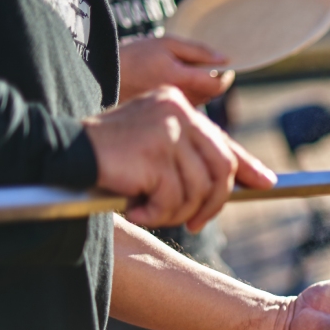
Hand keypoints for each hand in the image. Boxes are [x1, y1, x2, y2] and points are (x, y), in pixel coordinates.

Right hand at [83, 86, 275, 231]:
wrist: (62, 154)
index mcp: (178, 106)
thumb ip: (193, 160)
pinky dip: (156, 213)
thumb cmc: (111, 161)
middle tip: (197, 223)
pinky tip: (135, 208)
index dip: (248, 166)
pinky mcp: (154, 152)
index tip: (267, 183)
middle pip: (221, 168)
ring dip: (177, 212)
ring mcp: (167, 130)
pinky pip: (173, 198)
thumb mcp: (158, 152)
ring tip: (150, 210)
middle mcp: (177, 111)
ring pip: (198, 188)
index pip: (223, 141)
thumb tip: (242, 179)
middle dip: (212, 203)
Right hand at [118, 36, 234, 105]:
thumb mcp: (166, 44)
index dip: (225, 75)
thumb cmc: (134, 57)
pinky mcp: (168, 114)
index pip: (217, 85)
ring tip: (183, 71)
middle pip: (210, 93)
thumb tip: (225, 59)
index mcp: (182, 80)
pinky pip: (188, 104)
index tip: (224, 66)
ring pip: (201, 100)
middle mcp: (181, 99)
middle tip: (202, 65)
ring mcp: (174, 109)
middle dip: (212, 79)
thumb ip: (198, 51)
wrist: (104, 78)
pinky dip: (188, 93)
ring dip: (200, 87)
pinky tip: (174, 82)